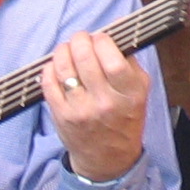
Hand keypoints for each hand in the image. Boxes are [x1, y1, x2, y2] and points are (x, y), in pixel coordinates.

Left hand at [40, 30, 150, 182]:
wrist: (108, 157)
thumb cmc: (125, 118)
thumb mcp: (140, 91)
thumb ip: (130, 62)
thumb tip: (115, 32)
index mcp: (130, 95)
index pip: (114, 62)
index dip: (104, 43)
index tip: (101, 37)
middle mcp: (106, 103)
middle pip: (86, 61)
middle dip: (80, 41)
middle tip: (81, 38)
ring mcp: (81, 110)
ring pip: (64, 69)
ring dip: (63, 51)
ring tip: (67, 48)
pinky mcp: (61, 116)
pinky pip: (49, 84)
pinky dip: (50, 68)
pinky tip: (56, 65)